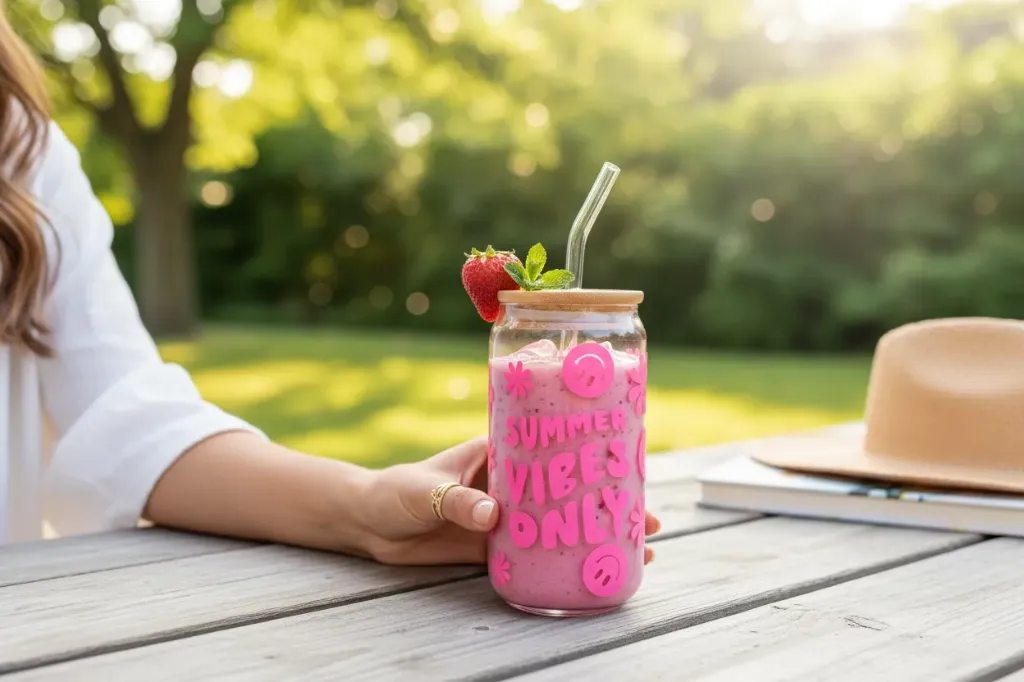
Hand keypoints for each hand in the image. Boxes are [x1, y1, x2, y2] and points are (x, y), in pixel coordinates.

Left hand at [360, 436, 661, 565]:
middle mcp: (511, 481)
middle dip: (607, 500)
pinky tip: (588, 570)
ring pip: (560, 522)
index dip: (591, 454)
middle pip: (569, 487)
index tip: (627, 462)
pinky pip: (535, 553)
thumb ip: (458, 500)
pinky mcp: (494, 545)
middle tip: (646, 517)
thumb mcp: (426, 489)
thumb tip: (494, 515)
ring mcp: (506, 514)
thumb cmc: (395, 490)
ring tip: (633, 550)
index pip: (554, 445)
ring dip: (593, 533)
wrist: (368, 523)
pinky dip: (562, 560)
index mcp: (500, 452)